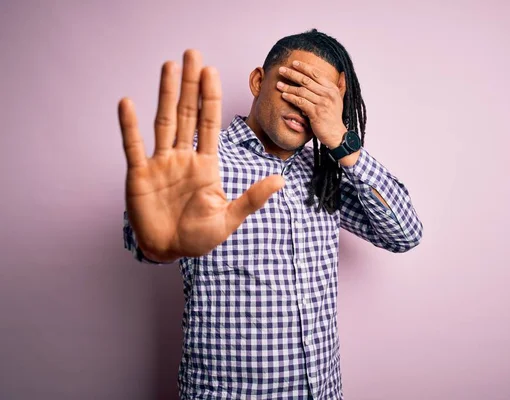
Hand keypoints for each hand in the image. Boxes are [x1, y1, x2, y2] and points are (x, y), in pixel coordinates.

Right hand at [119, 50, 284, 260]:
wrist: (168, 251)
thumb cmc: (199, 238)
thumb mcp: (229, 219)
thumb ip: (252, 199)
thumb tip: (281, 180)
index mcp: (205, 165)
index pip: (209, 124)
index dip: (210, 98)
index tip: (211, 71)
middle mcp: (183, 157)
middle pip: (187, 114)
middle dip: (190, 85)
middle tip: (192, 54)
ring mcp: (160, 163)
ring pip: (163, 122)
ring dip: (164, 94)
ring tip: (168, 66)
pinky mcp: (139, 174)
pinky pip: (133, 146)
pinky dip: (129, 126)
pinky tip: (127, 103)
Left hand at [276, 61, 346, 148]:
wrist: (336, 134)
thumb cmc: (334, 117)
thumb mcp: (339, 100)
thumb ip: (339, 86)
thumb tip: (342, 74)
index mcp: (332, 88)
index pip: (316, 74)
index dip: (304, 67)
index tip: (293, 63)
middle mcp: (328, 94)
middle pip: (306, 80)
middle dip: (292, 74)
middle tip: (281, 70)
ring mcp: (322, 103)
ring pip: (302, 91)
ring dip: (288, 87)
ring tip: (278, 84)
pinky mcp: (316, 113)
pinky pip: (300, 102)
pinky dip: (291, 98)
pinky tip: (284, 95)